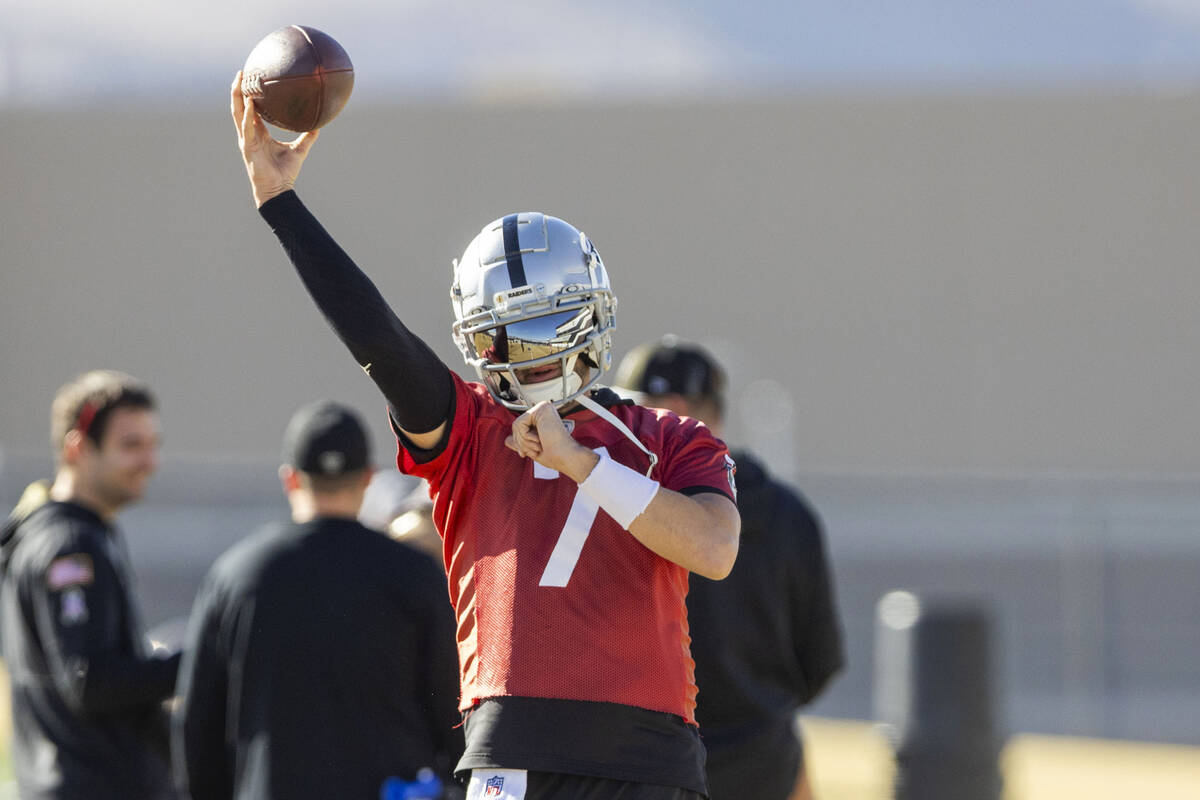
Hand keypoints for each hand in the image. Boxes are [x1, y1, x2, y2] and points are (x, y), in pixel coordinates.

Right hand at [230, 71, 318, 206]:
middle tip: (242, 72)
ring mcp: (246, 140)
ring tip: (240, 79)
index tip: (252, 79)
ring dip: (238, 96)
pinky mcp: (247, 147)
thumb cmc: (285, 172)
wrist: (278, 190)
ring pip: (238, 113)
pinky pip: (246, 127)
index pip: (251, 110)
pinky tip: (250, 102)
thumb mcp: (299, 150)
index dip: (249, 95)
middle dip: (238, 89)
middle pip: (239, 106)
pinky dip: (248, 114)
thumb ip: (308, 136)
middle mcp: (249, 134)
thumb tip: (319, 124)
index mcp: (258, 133)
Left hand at [505, 401, 598, 481]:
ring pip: (516, 425)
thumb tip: (507, 440)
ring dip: (524, 441)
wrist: (565, 457)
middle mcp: (543, 410)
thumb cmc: (554, 455)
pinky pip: (519, 423)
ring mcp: (543, 408)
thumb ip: (520, 442)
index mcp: (543, 418)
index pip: (519, 427)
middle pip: (516, 425)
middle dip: (521, 442)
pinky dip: (525, 436)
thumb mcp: (532, 448)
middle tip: (536, 449)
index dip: (519, 442)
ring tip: (539, 444)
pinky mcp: (541, 409)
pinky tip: (539, 439)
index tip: (525, 453)